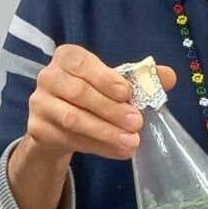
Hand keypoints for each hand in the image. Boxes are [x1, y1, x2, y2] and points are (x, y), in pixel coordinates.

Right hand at [19, 45, 177, 165]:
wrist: (57, 126)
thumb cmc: (90, 96)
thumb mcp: (113, 84)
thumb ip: (140, 78)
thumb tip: (169, 76)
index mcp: (67, 57)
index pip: (82, 62)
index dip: (104, 77)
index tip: (127, 93)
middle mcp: (48, 77)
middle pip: (79, 92)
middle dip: (111, 109)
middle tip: (137, 122)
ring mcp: (40, 104)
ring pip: (73, 119)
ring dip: (105, 131)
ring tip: (132, 141)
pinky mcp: (38, 130)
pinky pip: (70, 139)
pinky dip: (98, 146)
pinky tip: (118, 151)